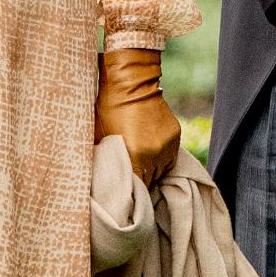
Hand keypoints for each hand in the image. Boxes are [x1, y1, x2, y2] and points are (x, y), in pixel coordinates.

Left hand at [95, 48, 180, 185]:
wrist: (131, 81)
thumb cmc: (108, 107)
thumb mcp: (100, 134)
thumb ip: (105, 158)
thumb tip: (101, 176)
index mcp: (135, 155)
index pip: (136, 187)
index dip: (130, 192)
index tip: (125, 195)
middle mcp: (154, 153)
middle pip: (150, 181)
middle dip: (141, 182)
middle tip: (131, 182)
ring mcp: (167, 144)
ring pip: (161, 170)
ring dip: (152, 171)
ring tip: (140, 168)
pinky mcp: (175, 135)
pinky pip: (169, 156)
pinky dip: (161, 158)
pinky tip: (150, 154)